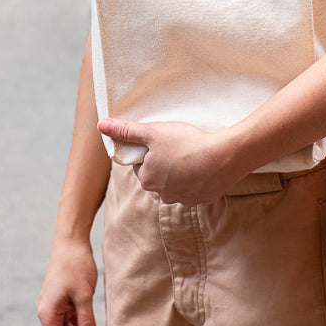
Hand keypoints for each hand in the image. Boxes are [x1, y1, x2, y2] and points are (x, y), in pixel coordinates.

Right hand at [37, 238, 97, 325]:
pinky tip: (92, 323)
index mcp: (48, 314)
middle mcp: (48, 312)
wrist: (71, 241)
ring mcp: (55, 305)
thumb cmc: (74, 265)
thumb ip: (86, 321)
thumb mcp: (84, 296)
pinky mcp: (63, 299)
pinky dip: (81, 321)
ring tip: (93, 325)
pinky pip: (72, 317)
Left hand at [97, 118, 245, 206]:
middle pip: (159, 175)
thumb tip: (101, 125)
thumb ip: (126, 130)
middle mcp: (163, 195)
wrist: (224, 157)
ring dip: (182, 172)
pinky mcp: (203, 199)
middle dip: (165, 162)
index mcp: (147, 179)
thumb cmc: (186, 143)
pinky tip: (205, 166)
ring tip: (193, 155)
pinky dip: (199, 178)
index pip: (142, 164)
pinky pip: (197, 188)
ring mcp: (184, 199)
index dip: (150, 150)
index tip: (163, 141)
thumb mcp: (152, 132)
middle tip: (179, 146)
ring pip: (178, 183)